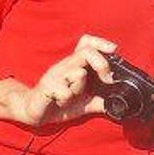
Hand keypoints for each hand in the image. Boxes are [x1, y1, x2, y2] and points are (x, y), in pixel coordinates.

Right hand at [0, 35, 117, 126]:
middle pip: (86, 52)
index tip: (114, 50)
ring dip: (80, 88)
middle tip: (107, 81)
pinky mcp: (46, 86)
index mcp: (75, 65)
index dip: (101, 42)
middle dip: (102, 65)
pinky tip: (61, 103)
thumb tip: (118, 103)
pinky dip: (66, 100)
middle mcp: (66, 65)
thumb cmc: (59, 103)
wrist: (35, 112)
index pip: (86, 42)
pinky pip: (64, 91)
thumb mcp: (86, 104)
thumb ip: (101, 101)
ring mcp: (55, 75)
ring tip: (72, 97)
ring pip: (77, 73)